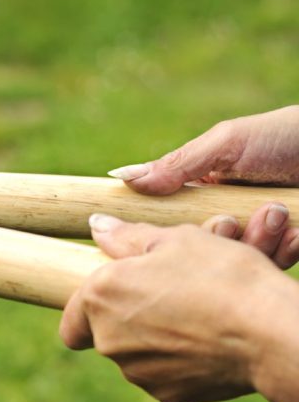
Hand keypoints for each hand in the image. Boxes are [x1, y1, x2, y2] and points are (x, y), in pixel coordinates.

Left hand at [59, 214, 298, 401]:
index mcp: (99, 298)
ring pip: (136, 353)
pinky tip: (207, 341)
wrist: (270, 332)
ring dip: (155, 336)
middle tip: (170, 296)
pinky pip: (164, 373)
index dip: (87, 311)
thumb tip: (96, 225)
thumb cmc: (220, 277)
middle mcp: (108, 340)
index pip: (71, 320)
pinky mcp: (167, 394)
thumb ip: (127, 236)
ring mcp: (136, 372)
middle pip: (106, 333)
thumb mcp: (176, 239)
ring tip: (196, 315)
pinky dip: (178, 360)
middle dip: (131, 317)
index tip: (113, 302)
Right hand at [108, 106, 298, 266]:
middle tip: (229, 221)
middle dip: (216, 239)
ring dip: (257, 241)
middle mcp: (226, 216)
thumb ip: (178, 164)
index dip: (163, 232)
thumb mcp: (228, 143)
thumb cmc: (288, 135)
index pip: (169, 221)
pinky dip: (285, 250)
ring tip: (278, 214)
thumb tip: (121, 178)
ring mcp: (256, 235)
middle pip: (199, 248)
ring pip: (235, 261)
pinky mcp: (285, 249)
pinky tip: (297, 231)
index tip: (157, 239)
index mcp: (203, 191)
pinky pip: (272, 266)